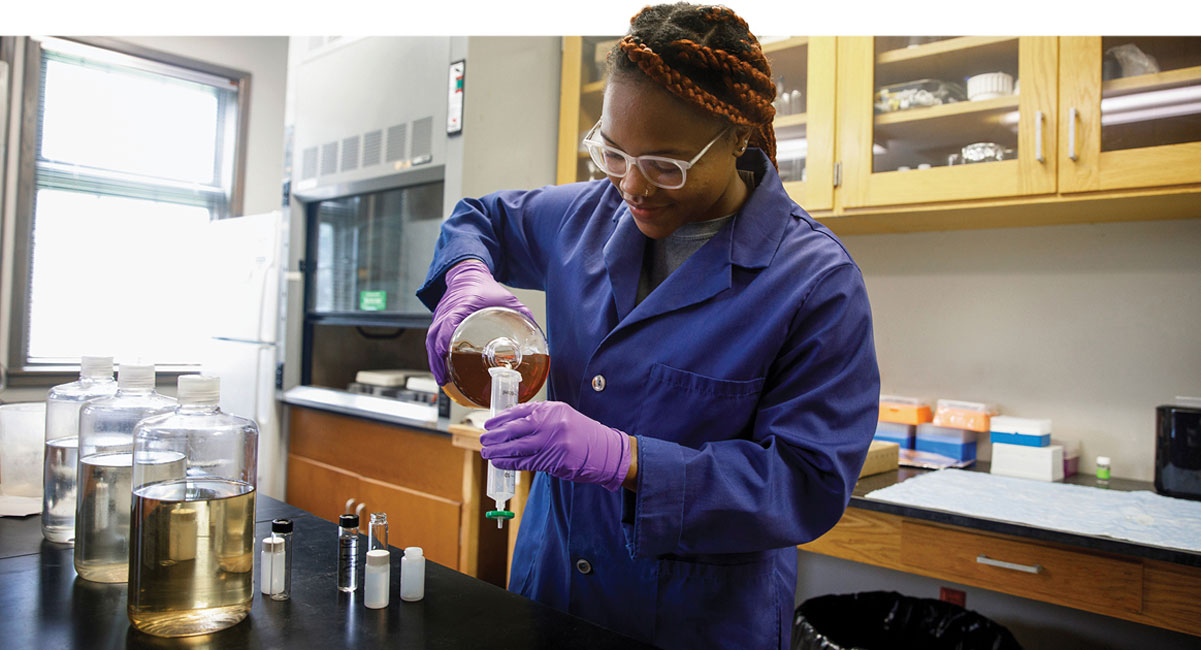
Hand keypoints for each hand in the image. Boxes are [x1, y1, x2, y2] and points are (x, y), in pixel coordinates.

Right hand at [426, 259, 533, 384]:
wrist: (468, 274)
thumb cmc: (484, 285)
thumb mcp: (506, 298)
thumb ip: (522, 313)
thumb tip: (536, 333)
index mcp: (461, 306)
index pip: (447, 323)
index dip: (444, 340)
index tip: (445, 354)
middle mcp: (447, 312)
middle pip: (434, 337)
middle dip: (437, 360)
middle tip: (445, 379)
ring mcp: (440, 316)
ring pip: (431, 340)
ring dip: (434, 360)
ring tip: (443, 379)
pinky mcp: (439, 321)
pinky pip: (432, 339)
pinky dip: (435, 354)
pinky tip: (442, 367)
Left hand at [481, 401, 631, 491]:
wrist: (604, 450)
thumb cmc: (581, 433)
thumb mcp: (562, 416)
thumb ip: (539, 417)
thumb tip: (511, 423)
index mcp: (552, 410)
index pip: (520, 411)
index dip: (501, 419)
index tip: (489, 423)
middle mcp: (551, 424)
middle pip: (515, 429)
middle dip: (496, 436)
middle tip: (484, 439)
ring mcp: (552, 443)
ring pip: (517, 448)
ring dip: (498, 452)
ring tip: (486, 452)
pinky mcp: (553, 461)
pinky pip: (525, 462)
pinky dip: (509, 463)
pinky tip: (499, 462)